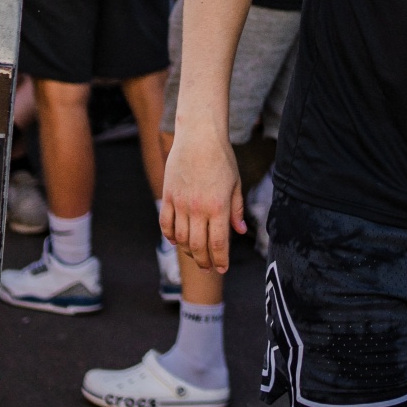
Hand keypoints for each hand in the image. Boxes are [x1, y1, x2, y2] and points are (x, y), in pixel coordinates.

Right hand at [161, 124, 244, 273]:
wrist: (199, 137)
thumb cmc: (222, 158)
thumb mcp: (235, 184)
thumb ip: (236, 210)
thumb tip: (240, 231)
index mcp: (219, 207)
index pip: (219, 243)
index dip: (220, 260)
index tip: (222, 269)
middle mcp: (198, 209)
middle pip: (198, 246)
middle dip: (204, 261)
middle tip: (209, 268)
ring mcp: (180, 203)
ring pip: (181, 238)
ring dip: (188, 251)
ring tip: (195, 256)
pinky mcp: (168, 196)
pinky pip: (166, 223)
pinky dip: (170, 236)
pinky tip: (176, 241)